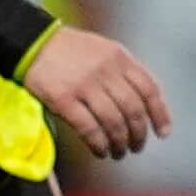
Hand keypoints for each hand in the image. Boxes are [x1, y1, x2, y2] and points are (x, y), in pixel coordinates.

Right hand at [22, 26, 170, 160]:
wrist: (33, 43)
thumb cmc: (72, 50)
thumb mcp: (105, 50)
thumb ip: (125, 72)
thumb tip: (145, 104)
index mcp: (120, 58)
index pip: (149, 89)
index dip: (160, 114)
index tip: (163, 132)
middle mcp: (106, 71)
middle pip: (133, 109)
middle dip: (139, 133)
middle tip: (137, 147)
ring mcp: (84, 85)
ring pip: (113, 121)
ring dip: (119, 142)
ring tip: (119, 153)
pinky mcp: (63, 99)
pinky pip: (88, 128)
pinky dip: (98, 143)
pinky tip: (101, 151)